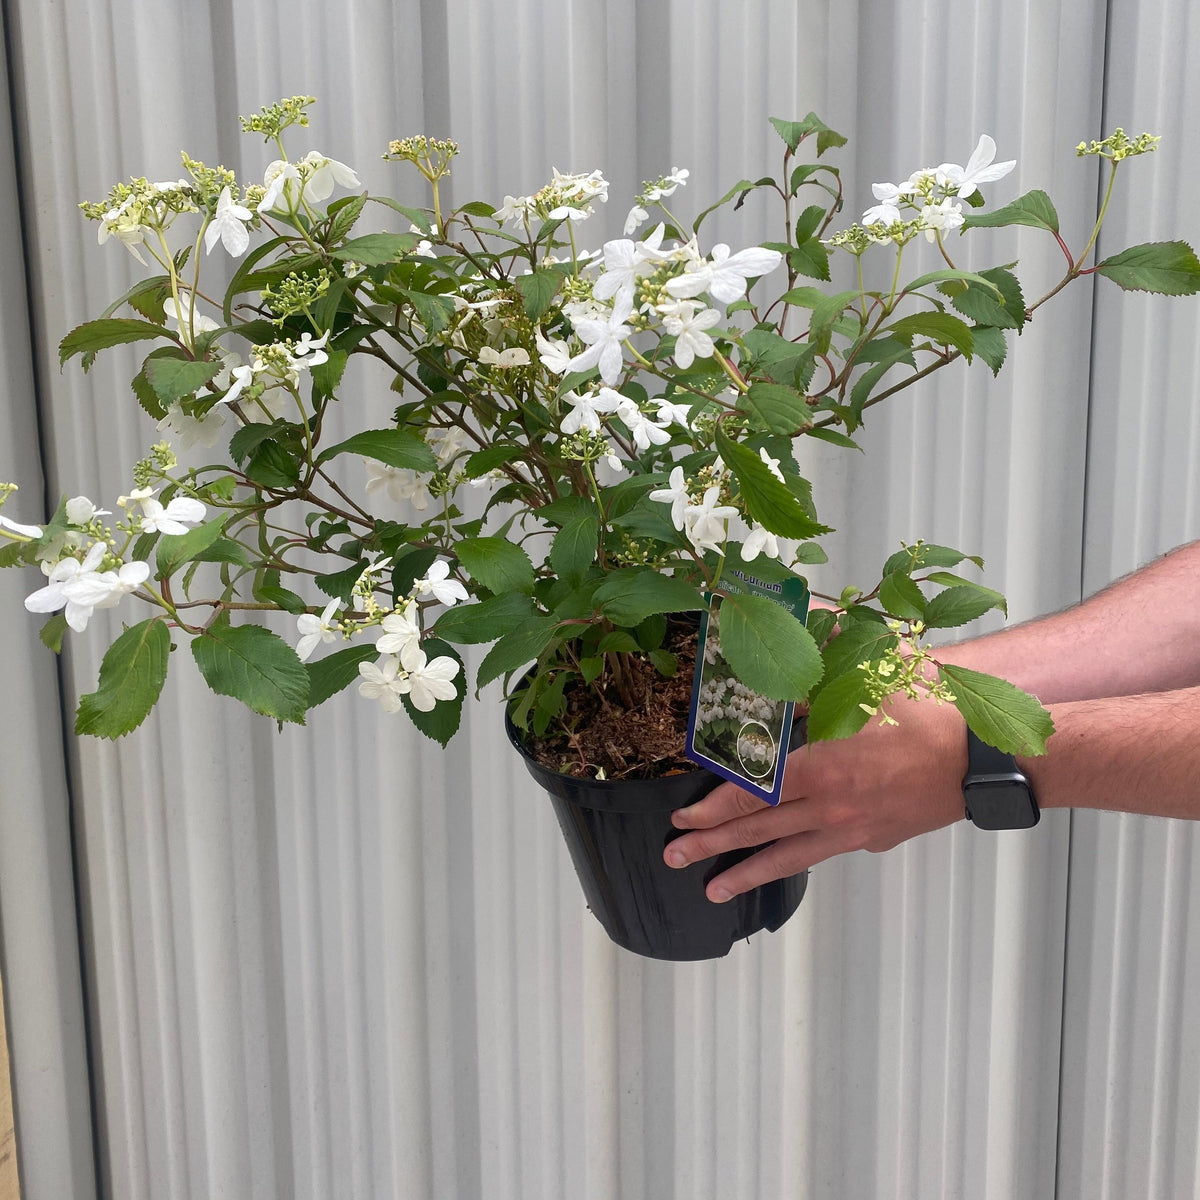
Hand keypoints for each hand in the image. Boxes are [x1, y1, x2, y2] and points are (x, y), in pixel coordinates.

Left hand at [664, 693, 968, 900]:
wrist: (983, 762)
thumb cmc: (927, 716)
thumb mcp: (870, 678)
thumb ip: (820, 666)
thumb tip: (786, 638)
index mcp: (824, 766)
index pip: (754, 791)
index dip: (715, 805)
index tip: (684, 816)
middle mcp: (830, 805)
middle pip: (759, 827)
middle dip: (712, 843)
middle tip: (674, 857)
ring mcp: (850, 829)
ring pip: (786, 854)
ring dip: (744, 871)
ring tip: (711, 888)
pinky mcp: (871, 840)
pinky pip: (820, 854)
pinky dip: (792, 865)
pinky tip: (776, 870)